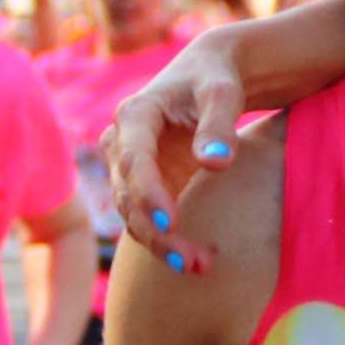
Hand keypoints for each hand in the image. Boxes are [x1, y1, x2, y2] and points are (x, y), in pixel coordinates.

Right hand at [105, 39, 245, 273]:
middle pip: (128, 196)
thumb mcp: (222, 93)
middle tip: (192, 261)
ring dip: (162, 244)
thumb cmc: (216, 79)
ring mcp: (129, 168)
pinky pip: (148, 220)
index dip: (148, 192)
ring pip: (134, 215)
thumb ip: (219, 125)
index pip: (134, 159)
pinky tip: (197, 261)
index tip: (172, 222)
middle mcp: (122, 143)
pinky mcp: (145, 186)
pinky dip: (168, 241)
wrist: (208, 77)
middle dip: (157, 231)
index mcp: (136, 115)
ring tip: (199, 267)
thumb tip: (216, 162)